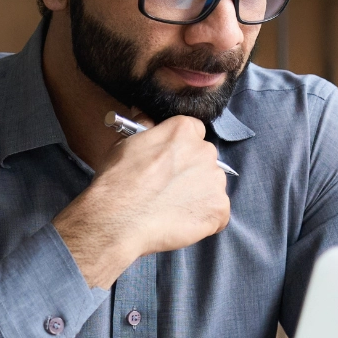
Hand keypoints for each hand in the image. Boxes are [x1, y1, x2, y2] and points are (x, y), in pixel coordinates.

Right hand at [53, 115, 229, 289]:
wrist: (119, 219)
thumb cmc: (118, 182)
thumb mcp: (126, 142)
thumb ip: (146, 128)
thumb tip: (146, 115)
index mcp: (184, 130)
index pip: (194, 131)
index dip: (181, 148)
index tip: (170, 161)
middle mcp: (205, 151)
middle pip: (205, 159)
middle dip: (191, 172)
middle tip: (168, 188)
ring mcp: (215, 181)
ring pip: (212, 186)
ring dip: (198, 195)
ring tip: (172, 208)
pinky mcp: (219, 209)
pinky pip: (217, 213)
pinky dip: (204, 219)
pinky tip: (181, 222)